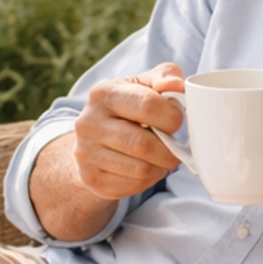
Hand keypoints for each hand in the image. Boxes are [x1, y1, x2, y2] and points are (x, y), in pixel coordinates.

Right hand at [70, 62, 187, 202]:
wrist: (93, 139)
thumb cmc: (128, 107)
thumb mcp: (144, 84)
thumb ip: (165, 77)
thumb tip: (176, 85)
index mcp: (103, 93)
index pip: (149, 106)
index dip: (172, 117)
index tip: (176, 121)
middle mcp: (88, 123)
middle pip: (144, 145)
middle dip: (170, 150)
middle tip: (175, 148)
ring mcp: (85, 153)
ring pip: (141, 169)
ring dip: (160, 167)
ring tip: (160, 158)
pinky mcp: (90, 178)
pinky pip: (133, 186)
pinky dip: (148, 181)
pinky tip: (145, 168)